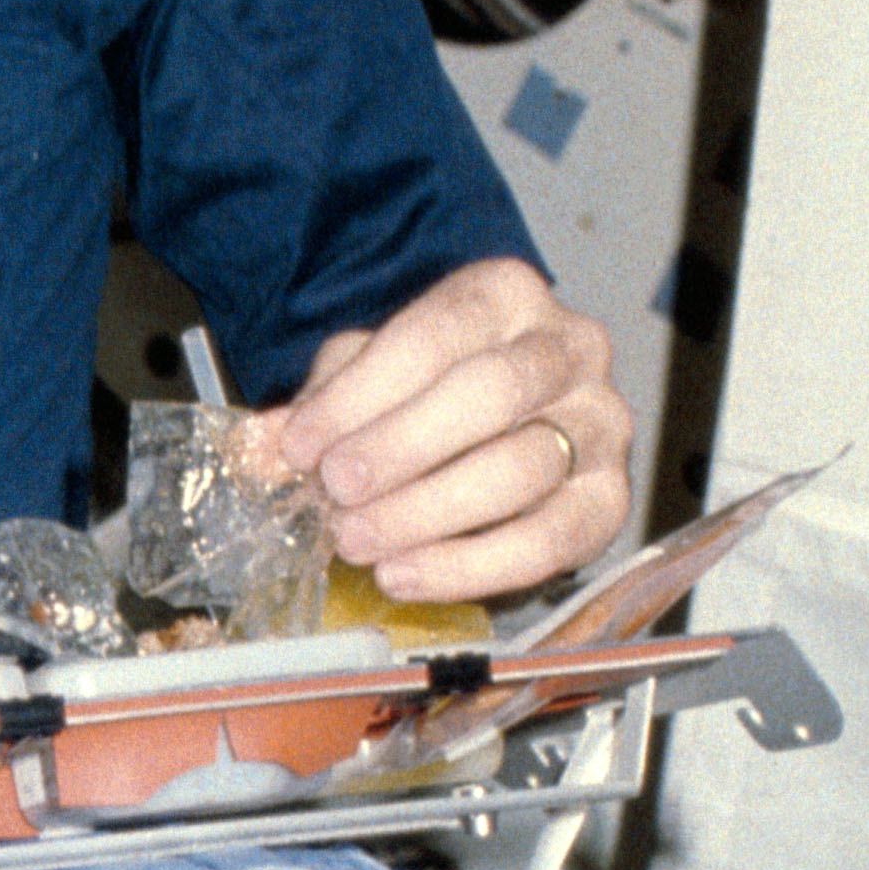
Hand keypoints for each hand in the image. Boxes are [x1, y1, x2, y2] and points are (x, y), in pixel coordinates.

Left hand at [261, 258, 630, 599]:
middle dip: (402, 448)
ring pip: (524, 468)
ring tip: (358, 540)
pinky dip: (469, 566)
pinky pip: (548, 540)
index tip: (301, 444)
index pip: (437, 333)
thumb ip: (319, 405)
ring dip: (428, 511)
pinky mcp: (609, 501)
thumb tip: (259, 447)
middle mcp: (570, 350)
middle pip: (492, 393)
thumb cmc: (432, 390)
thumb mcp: (368, 377)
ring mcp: (600, 425)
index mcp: (506, 295)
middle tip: (336, 491)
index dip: (363, 393)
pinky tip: (404, 575)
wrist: (507, 423)